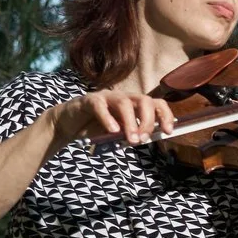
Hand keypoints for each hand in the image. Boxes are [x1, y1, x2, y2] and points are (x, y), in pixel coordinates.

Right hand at [51, 87, 178, 146]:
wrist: (69, 125)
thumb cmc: (97, 129)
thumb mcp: (119, 134)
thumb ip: (132, 134)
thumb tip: (147, 139)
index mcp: (133, 105)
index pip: (156, 103)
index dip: (165, 115)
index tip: (168, 131)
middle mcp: (123, 98)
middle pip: (144, 100)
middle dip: (148, 121)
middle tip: (144, 140)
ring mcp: (106, 97)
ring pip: (124, 103)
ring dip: (131, 122)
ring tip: (132, 140)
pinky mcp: (89, 100)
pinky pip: (100, 106)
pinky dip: (108, 118)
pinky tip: (113, 131)